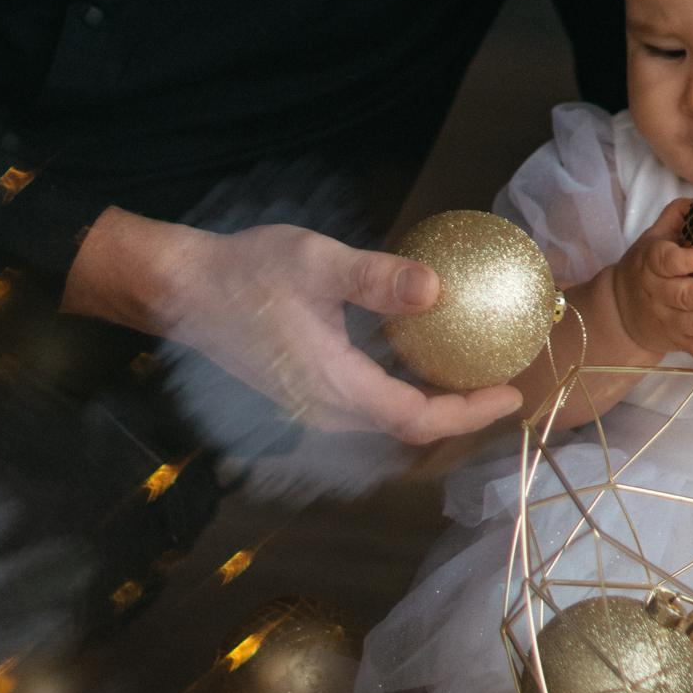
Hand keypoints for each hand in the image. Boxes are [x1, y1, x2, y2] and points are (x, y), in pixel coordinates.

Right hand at [64, 208, 526, 444]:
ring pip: (386, 419)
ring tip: (469, 365)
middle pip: (408, 429)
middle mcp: (325, 410)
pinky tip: (414, 352)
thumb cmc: (245, 271)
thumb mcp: (315, 263)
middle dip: (459, 411)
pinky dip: (401, 388)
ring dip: (430, 401)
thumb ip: (376, 279)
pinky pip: (365, 404)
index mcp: (335, 387)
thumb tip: (438, 290)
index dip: (469, 413)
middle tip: (501, 376)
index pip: (418, 419)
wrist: (180, 290)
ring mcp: (310, 406)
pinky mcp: (302, 392)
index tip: (512, 393)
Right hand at [609, 196, 692, 364]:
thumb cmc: (650, 265)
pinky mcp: (679, 343)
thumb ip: (678, 215)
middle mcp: (659, 293)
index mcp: (653, 263)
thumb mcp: (655, 236)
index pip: (665, 262)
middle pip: (686, 298)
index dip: (686, 260)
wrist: (622, 308)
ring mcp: (670, 321)